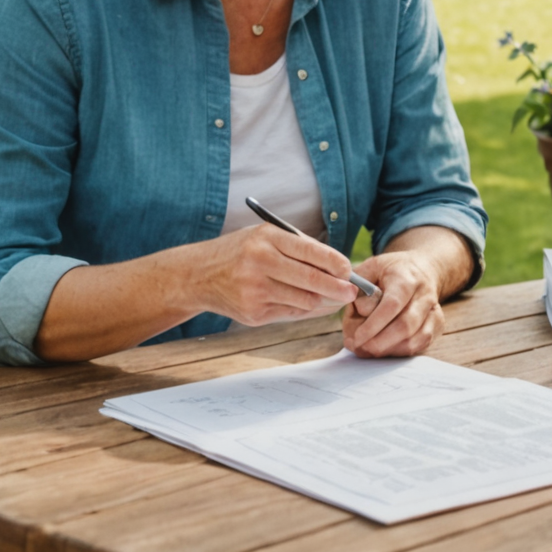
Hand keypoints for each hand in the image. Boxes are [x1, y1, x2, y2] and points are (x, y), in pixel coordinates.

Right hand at [188, 225, 360, 325]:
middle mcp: (260, 263)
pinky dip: (307, 310)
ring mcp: (255, 291)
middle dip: (339, 288)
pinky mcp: (253, 314)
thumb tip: (339, 266)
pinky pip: (291, 313)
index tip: (350, 270)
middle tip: (354, 292)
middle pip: (311, 280)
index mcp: (266, 239)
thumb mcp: (264, 237)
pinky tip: (316, 305)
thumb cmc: (240, 252)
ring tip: (337, 298)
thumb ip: (298, 248)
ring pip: (305, 301)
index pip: (311, 251)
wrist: (197, 276)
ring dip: (326, 302)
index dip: (336, 262)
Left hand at [342, 250, 446, 357]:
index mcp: (405, 277)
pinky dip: (401, 351)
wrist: (422, 268)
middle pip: (406, 325)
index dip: (374, 325)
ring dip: (389, 350)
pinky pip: (422, 343)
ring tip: (368, 350)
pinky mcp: (438, 323)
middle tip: (360, 348)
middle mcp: (424, 293)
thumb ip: (358, 288)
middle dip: (380, 343)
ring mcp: (434, 309)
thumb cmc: (390, 271)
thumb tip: (358, 312)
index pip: (392, 304)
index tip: (356, 337)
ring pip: (416, 338)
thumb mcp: (369, 268)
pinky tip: (385, 349)